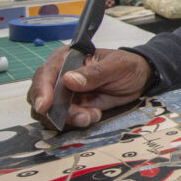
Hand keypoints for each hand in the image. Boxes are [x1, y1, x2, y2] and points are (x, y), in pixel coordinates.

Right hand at [27, 47, 151, 128]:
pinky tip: (93, 116)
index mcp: (66, 58)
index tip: (44, 106)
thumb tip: (68, 79)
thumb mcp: (115, 66)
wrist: (139, 79)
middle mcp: (59, 76)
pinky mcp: (72, 107)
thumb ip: (94, 73)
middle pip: (41, 96)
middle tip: (81, 117)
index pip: (45, 73)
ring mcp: (64, 94)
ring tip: (92, 116)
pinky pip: (62, 120)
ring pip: (49, 112)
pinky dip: (74, 122)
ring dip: (68, 119)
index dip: (41, 90)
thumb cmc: (126, 66)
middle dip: (56, 111)